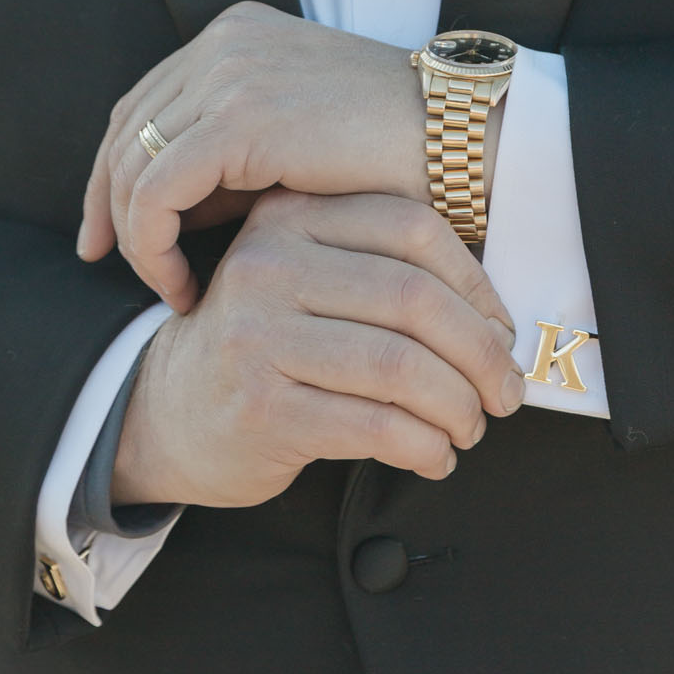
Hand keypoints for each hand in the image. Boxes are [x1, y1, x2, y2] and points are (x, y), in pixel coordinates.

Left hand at [80, 1, 493, 310]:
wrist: (462, 138)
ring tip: (166, 287)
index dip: (114, 171)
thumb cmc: (396, 155)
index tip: (107, 233)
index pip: (143, 105)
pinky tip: (182, 285)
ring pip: (134, 165)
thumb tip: (167, 213)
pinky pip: (157, 192)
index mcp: (236, 36)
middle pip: (127, 129)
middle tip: (104, 261)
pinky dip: (154, 246)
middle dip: (108, 203)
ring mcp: (228, 73)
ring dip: (136, 236)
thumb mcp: (295, 147)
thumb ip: (230, 164)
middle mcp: (224, 43)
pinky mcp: (238, 118)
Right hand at [109, 188, 523, 507]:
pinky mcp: (261, 407)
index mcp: (289, 216)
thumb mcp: (305, 279)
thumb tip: (498, 322)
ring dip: (458, 406)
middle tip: (505, 393)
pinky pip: (376, 426)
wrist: (168, 411)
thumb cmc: (267, 346)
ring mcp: (258, 335)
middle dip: (480, 354)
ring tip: (469, 428)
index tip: (502, 334)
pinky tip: (433, 457)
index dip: (476, 285)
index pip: (412, 228)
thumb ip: (378, 271)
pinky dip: (424, 447)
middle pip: (413, 297)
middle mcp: (267, 265)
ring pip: (400, 365)